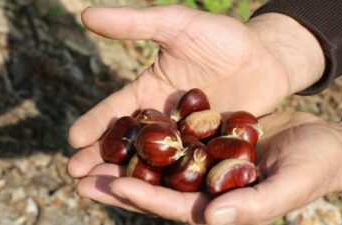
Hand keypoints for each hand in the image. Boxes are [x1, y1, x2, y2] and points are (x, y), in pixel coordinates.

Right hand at [68, 5, 324, 176]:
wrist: (268, 57)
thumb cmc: (224, 38)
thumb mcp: (177, 25)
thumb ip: (135, 23)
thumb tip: (85, 15)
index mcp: (152, 92)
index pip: (118, 110)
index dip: (96, 123)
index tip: (72, 139)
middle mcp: (165, 119)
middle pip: (130, 142)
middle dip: (104, 159)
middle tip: (77, 178)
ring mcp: (188, 138)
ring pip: (156, 160)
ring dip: (133, 175)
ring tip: (110, 191)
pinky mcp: (212, 151)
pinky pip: (190, 167)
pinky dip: (173, 180)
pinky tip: (159, 196)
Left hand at [72, 111, 341, 224]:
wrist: (325, 141)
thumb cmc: (313, 169)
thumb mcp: (289, 187)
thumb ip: (253, 206)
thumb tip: (212, 220)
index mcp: (222, 207)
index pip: (176, 207)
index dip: (145, 198)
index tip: (113, 184)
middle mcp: (208, 189)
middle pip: (158, 188)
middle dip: (120, 183)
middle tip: (80, 175)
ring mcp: (207, 164)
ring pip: (161, 162)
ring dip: (130, 156)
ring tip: (94, 150)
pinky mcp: (211, 140)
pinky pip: (178, 136)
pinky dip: (155, 131)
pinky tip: (131, 120)